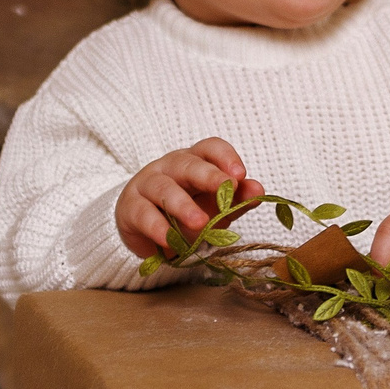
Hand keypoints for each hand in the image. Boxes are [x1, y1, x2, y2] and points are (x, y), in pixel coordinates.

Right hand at [116, 138, 264, 259]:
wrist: (145, 228)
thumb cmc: (185, 211)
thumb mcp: (215, 207)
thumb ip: (236, 200)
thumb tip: (259, 191)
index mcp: (195, 161)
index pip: (210, 148)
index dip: (225, 157)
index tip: (241, 174)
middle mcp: (170, 167)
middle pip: (188, 165)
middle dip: (209, 175)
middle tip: (227, 187)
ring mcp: (147, 184)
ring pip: (164, 188)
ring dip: (183, 205)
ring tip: (200, 223)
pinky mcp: (130, 207)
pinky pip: (143, 213)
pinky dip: (156, 227)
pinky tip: (169, 240)